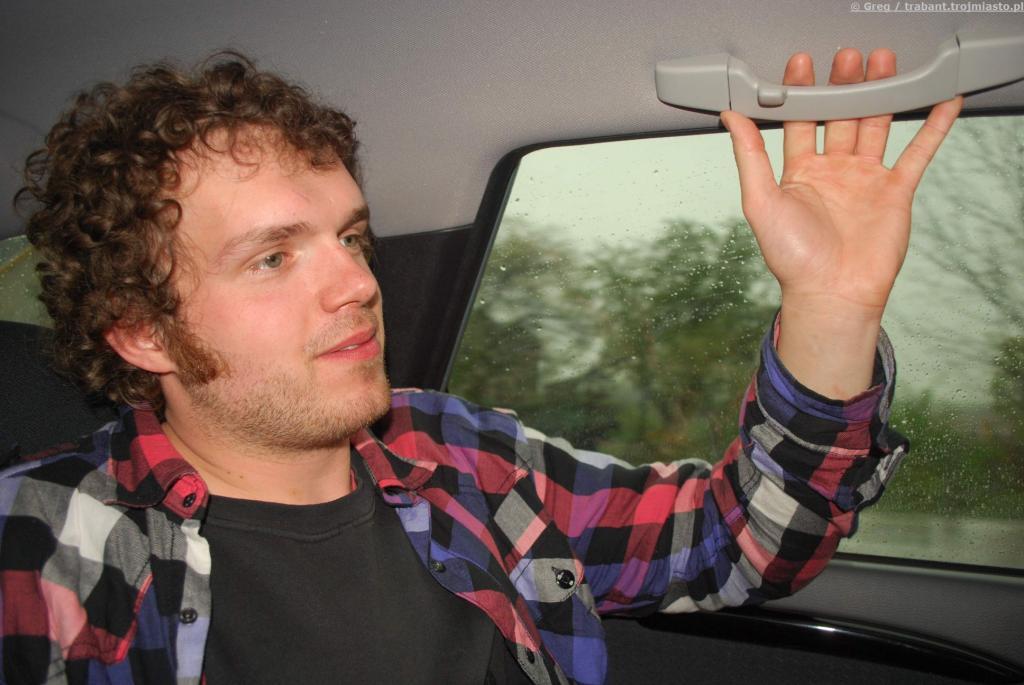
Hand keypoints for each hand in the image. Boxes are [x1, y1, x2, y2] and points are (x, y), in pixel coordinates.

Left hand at [721, 48, 961, 397]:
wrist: (832, 293)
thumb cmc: (792, 257)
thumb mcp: (761, 200)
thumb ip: (750, 155)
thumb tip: (730, 117)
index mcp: (799, 172)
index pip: (801, 120)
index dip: (801, 92)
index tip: (801, 65)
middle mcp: (833, 171)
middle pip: (841, 116)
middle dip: (844, 85)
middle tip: (847, 57)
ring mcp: (866, 179)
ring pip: (876, 125)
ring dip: (881, 94)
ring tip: (884, 62)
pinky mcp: (895, 191)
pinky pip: (918, 152)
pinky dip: (933, 128)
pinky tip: (943, 102)